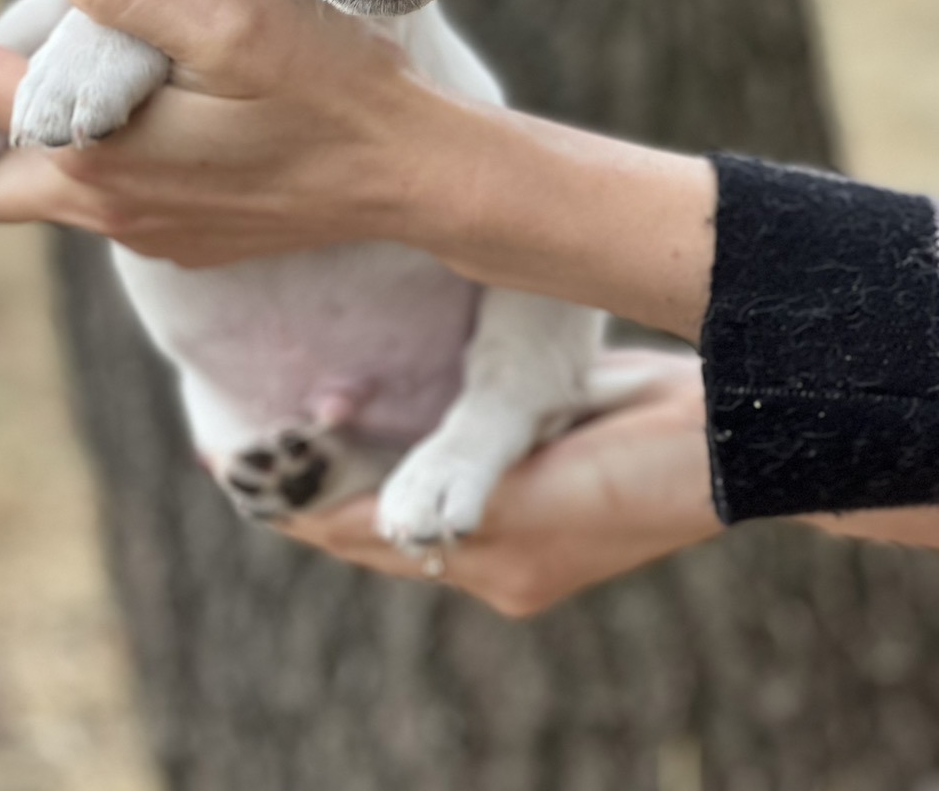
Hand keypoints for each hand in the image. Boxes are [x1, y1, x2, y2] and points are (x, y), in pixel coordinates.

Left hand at [0, 0, 716, 336]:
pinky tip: (88, 123)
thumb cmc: (334, 93)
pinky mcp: (190, 236)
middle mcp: (111, 209)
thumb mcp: (230, 25)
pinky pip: (96, 201)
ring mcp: (150, 231)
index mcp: (101, 156)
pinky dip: (62, 157)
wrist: (416, 180)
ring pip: (38, 189)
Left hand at [283, 350, 719, 616]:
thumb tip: (390, 521)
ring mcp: (518, 516)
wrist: (731, 441)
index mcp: (490, 560)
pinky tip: (374, 401)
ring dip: (355, 461)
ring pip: (406, 491)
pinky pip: (447, 469)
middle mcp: (493, 550)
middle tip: (241, 437)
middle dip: (312, 484)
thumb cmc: (645, 467)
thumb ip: (468, 491)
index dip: (296, 503)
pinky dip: (404, 447)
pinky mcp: (539, 475)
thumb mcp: (548, 481)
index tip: (230, 463)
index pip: (361, 533)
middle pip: (374, 520)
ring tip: (293, 415)